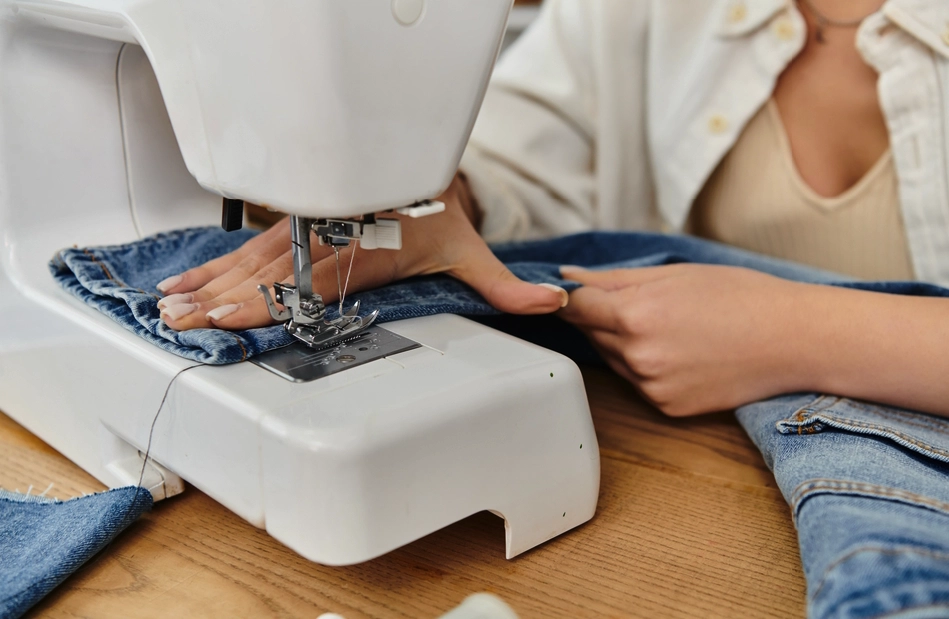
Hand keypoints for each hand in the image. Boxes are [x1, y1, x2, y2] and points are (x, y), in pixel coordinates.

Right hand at [156, 174, 567, 329]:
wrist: (415, 160)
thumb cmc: (434, 209)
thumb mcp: (470, 248)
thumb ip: (505, 285)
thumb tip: (551, 300)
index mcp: (364, 252)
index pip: (309, 283)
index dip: (267, 301)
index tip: (230, 316)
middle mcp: (327, 241)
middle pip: (269, 275)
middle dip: (223, 299)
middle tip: (183, 321)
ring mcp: (305, 232)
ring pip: (251, 261)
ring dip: (210, 284)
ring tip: (172, 307)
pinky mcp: (293, 227)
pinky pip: (248, 249)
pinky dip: (215, 266)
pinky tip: (189, 281)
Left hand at [559, 264, 812, 415]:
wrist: (793, 339)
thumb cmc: (739, 296)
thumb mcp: (673, 275)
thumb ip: (611, 279)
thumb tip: (566, 278)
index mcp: (634, 314)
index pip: (576, 308)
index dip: (576, 298)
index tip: (582, 293)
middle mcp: (637, 355)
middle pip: (593, 335)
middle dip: (606, 318)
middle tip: (646, 304)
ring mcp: (652, 386)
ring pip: (614, 360)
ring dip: (625, 344)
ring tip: (671, 327)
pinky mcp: (667, 408)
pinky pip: (639, 383)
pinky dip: (648, 368)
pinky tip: (682, 353)